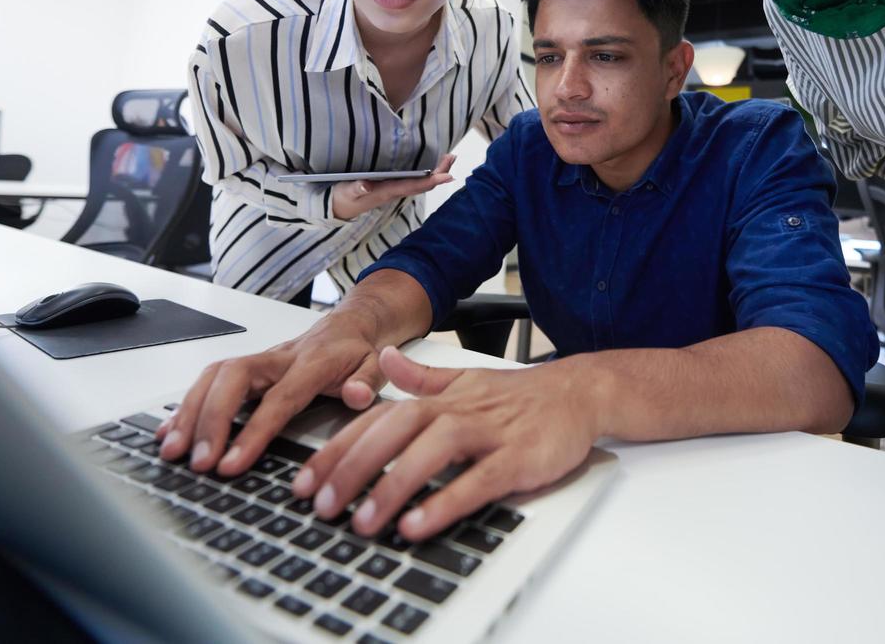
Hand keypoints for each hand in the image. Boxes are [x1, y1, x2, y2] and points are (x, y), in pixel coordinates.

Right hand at [155, 313, 386, 475]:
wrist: (347, 325)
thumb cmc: (356, 352)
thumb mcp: (376, 364)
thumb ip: (368, 380)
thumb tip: (356, 396)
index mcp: (311, 363)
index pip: (278, 399)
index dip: (253, 432)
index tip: (231, 464)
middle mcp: (277, 359)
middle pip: (232, 379)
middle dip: (209, 419)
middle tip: (196, 460)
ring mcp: (257, 361)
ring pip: (213, 377)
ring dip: (189, 413)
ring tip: (172, 451)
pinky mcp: (243, 369)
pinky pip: (208, 381)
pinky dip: (186, 407)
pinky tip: (170, 432)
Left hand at [294, 346, 600, 541]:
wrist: (579, 392)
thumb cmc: (519, 396)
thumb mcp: (463, 381)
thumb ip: (421, 378)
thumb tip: (382, 360)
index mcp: (438, 397)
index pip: (376, 420)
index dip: (337, 449)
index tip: (305, 482)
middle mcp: (456, 410)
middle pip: (394, 431)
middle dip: (352, 468)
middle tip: (322, 506)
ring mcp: (488, 433)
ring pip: (432, 451)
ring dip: (393, 485)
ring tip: (364, 522)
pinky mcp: (517, 458)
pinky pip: (476, 480)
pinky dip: (446, 501)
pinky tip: (419, 524)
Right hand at [331, 154, 455, 220]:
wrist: (338, 209)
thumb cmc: (344, 198)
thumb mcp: (347, 193)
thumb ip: (356, 188)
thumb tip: (367, 184)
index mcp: (387, 191)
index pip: (413, 186)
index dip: (431, 180)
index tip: (447, 174)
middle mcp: (394, 191)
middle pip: (422, 184)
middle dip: (439, 172)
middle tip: (452, 157)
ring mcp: (394, 190)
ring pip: (420, 182)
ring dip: (436, 172)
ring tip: (448, 159)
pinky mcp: (391, 187)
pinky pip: (414, 181)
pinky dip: (426, 174)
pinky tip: (432, 168)